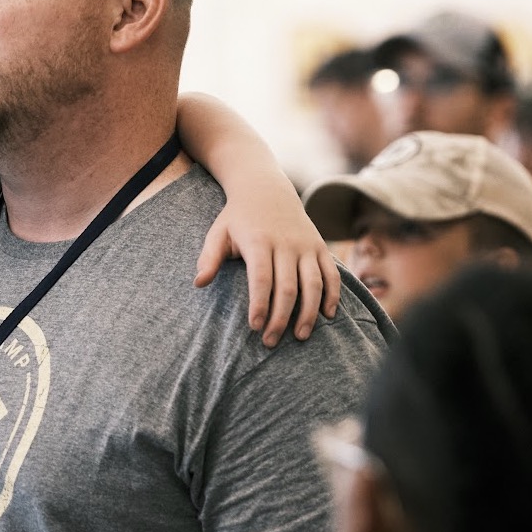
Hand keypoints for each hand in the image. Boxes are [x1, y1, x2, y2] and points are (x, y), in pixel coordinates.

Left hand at [194, 193, 339, 347]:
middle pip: (287, 287)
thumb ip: (209, 258)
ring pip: (313, 284)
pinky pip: (331, 274)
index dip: (260, 304)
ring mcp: (306, 246)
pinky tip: (327, 316)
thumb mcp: (219, 232)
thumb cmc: (238, 218)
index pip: (261, 279)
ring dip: (308, 312)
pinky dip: (332, 295)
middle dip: (280, 317)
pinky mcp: (320, 247)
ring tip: (300, 336)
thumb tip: (198, 283)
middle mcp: (286, 244)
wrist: (267, 190)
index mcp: (259, 242)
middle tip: (270, 341)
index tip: (255, 327)